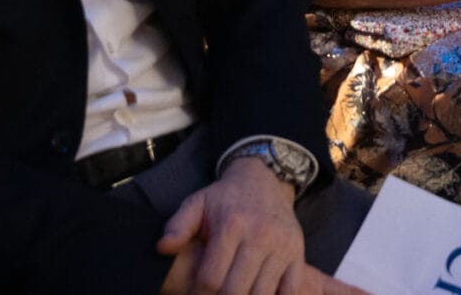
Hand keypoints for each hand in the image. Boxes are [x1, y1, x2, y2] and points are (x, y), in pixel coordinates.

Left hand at [159, 159, 327, 294]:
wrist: (263, 178)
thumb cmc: (225, 197)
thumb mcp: (197, 203)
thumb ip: (178, 226)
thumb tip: (163, 248)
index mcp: (231, 225)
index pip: (211, 278)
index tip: (194, 294)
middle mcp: (259, 235)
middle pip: (236, 291)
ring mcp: (282, 246)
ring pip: (262, 294)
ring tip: (233, 294)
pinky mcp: (297, 252)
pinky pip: (290, 290)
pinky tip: (258, 293)